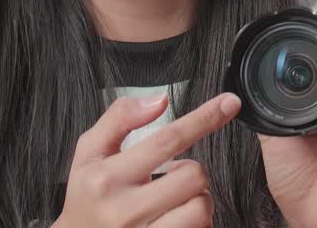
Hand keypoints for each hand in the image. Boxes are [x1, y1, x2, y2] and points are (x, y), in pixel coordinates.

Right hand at [53, 92, 240, 227]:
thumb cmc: (87, 196)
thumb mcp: (89, 152)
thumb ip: (119, 119)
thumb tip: (159, 101)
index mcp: (107, 177)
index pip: (166, 140)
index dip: (203, 119)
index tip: (228, 103)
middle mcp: (125, 210)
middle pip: (193, 176)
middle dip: (191, 171)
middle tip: (170, 177)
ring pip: (201, 208)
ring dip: (196, 199)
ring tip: (173, 201)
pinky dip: (196, 222)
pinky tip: (174, 220)